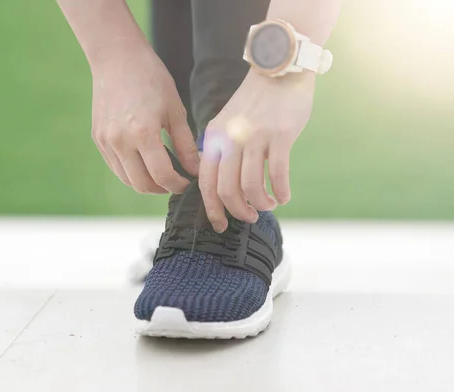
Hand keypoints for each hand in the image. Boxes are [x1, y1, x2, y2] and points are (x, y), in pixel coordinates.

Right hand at [90, 44, 199, 193]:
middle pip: (142, 184)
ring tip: (161, 174)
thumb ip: (185, 145)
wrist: (117, 57)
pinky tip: (144, 162)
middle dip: (162, 189)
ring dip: (145, 183)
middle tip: (175, 182)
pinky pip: (115, 166)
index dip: (178, 185)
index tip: (187, 183)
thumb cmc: (151, 78)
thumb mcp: (175, 110)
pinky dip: (131, 171)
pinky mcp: (98, 138)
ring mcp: (106, 141)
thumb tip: (195, 170)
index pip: (162, 175)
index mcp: (143, 133)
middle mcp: (120, 141)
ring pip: (126, 179)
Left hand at [199, 70, 315, 231]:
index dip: (212, 208)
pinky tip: (284, 196)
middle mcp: (230, 138)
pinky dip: (281, 191)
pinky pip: (278, 174)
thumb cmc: (256, 102)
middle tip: (249, 217)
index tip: (220, 224)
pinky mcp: (280, 135)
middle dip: (238, 211)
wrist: (280, 68)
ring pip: (251, 186)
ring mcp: (255, 136)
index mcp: (214, 137)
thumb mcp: (228, 123)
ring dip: (260, 203)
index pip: (205, 182)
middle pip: (226, 189)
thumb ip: (222, 150)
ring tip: (268, 206)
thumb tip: (224, 187)